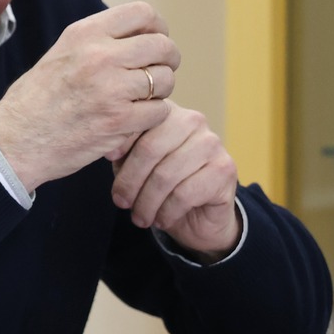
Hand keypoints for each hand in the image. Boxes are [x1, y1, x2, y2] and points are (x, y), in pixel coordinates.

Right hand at [0, 2, 179, 189]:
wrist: (16, 140)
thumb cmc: (37, 99)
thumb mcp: (62, 53)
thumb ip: (98, 42)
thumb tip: (140, 36)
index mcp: (85, 34)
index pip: (143, 13)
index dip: (157, 28)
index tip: (153, 43)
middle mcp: (100, 56)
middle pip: (162, 46)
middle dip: (167, 61)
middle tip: (156, 74)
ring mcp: (112, 88)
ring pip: (166, 80)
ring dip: (160, 92)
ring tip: (141, 100)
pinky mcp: (120, 121)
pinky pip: (161, 111)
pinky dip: (152, 117)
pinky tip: (133, 120)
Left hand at [111, 101, 241, 256]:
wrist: (199, 215)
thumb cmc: (160, 184)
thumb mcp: (134, 165)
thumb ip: (123, 152)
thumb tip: (108, 149)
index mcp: (167, 112)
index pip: (138, 122)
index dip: (121, 142)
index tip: (108, 160)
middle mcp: (193, 121)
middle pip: (150, 149)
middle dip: (130, 181)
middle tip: (120, 203)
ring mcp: (212, 143)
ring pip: (166, 175)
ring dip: (147, 203)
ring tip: (140, 218)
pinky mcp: (224, 169)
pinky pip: (185, 194)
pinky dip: (167, 212)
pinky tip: (162, 220)